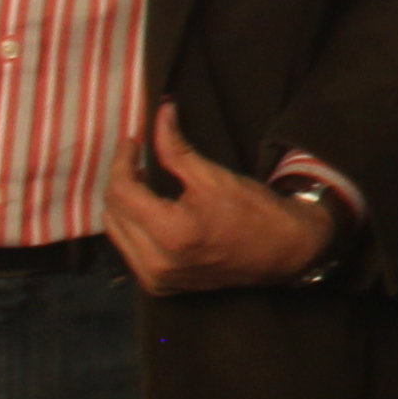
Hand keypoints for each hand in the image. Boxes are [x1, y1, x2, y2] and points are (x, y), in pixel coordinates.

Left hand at [100, 104, 336, 294]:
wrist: (284, 252)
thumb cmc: (254, 211)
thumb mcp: (213, 176)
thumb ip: (175, 147)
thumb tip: (159, 112)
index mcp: (171, 233)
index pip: (122, 192)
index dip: (122, 161)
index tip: (132, 142)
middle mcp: (155, 263)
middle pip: (112, 212)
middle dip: (120, 181)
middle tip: (137, 160)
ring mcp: (156, 279)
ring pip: (116, 232)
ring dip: (122, 205)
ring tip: (141, 184)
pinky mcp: (159, 286)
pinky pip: (129, 250)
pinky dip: (132, 227)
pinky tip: (148, 211)